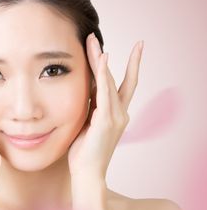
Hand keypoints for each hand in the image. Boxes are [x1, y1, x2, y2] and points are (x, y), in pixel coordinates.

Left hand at [68, 33, 142, 178]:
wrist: (87, 173)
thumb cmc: (84, 151)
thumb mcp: (87, 123)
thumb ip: (90, 106)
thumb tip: (84, 89)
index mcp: (115, 113)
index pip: (120, 83)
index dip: (123, 64)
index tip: (124, 47)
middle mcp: (120, 112)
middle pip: (114, 77)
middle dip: (103, 55)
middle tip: (94, 35)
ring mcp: (115, 116)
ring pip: (110, 80)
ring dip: (100, 59)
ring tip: (92, 41)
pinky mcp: (107, 121)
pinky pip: (105, 92)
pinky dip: (103, 75)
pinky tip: (102, 59)